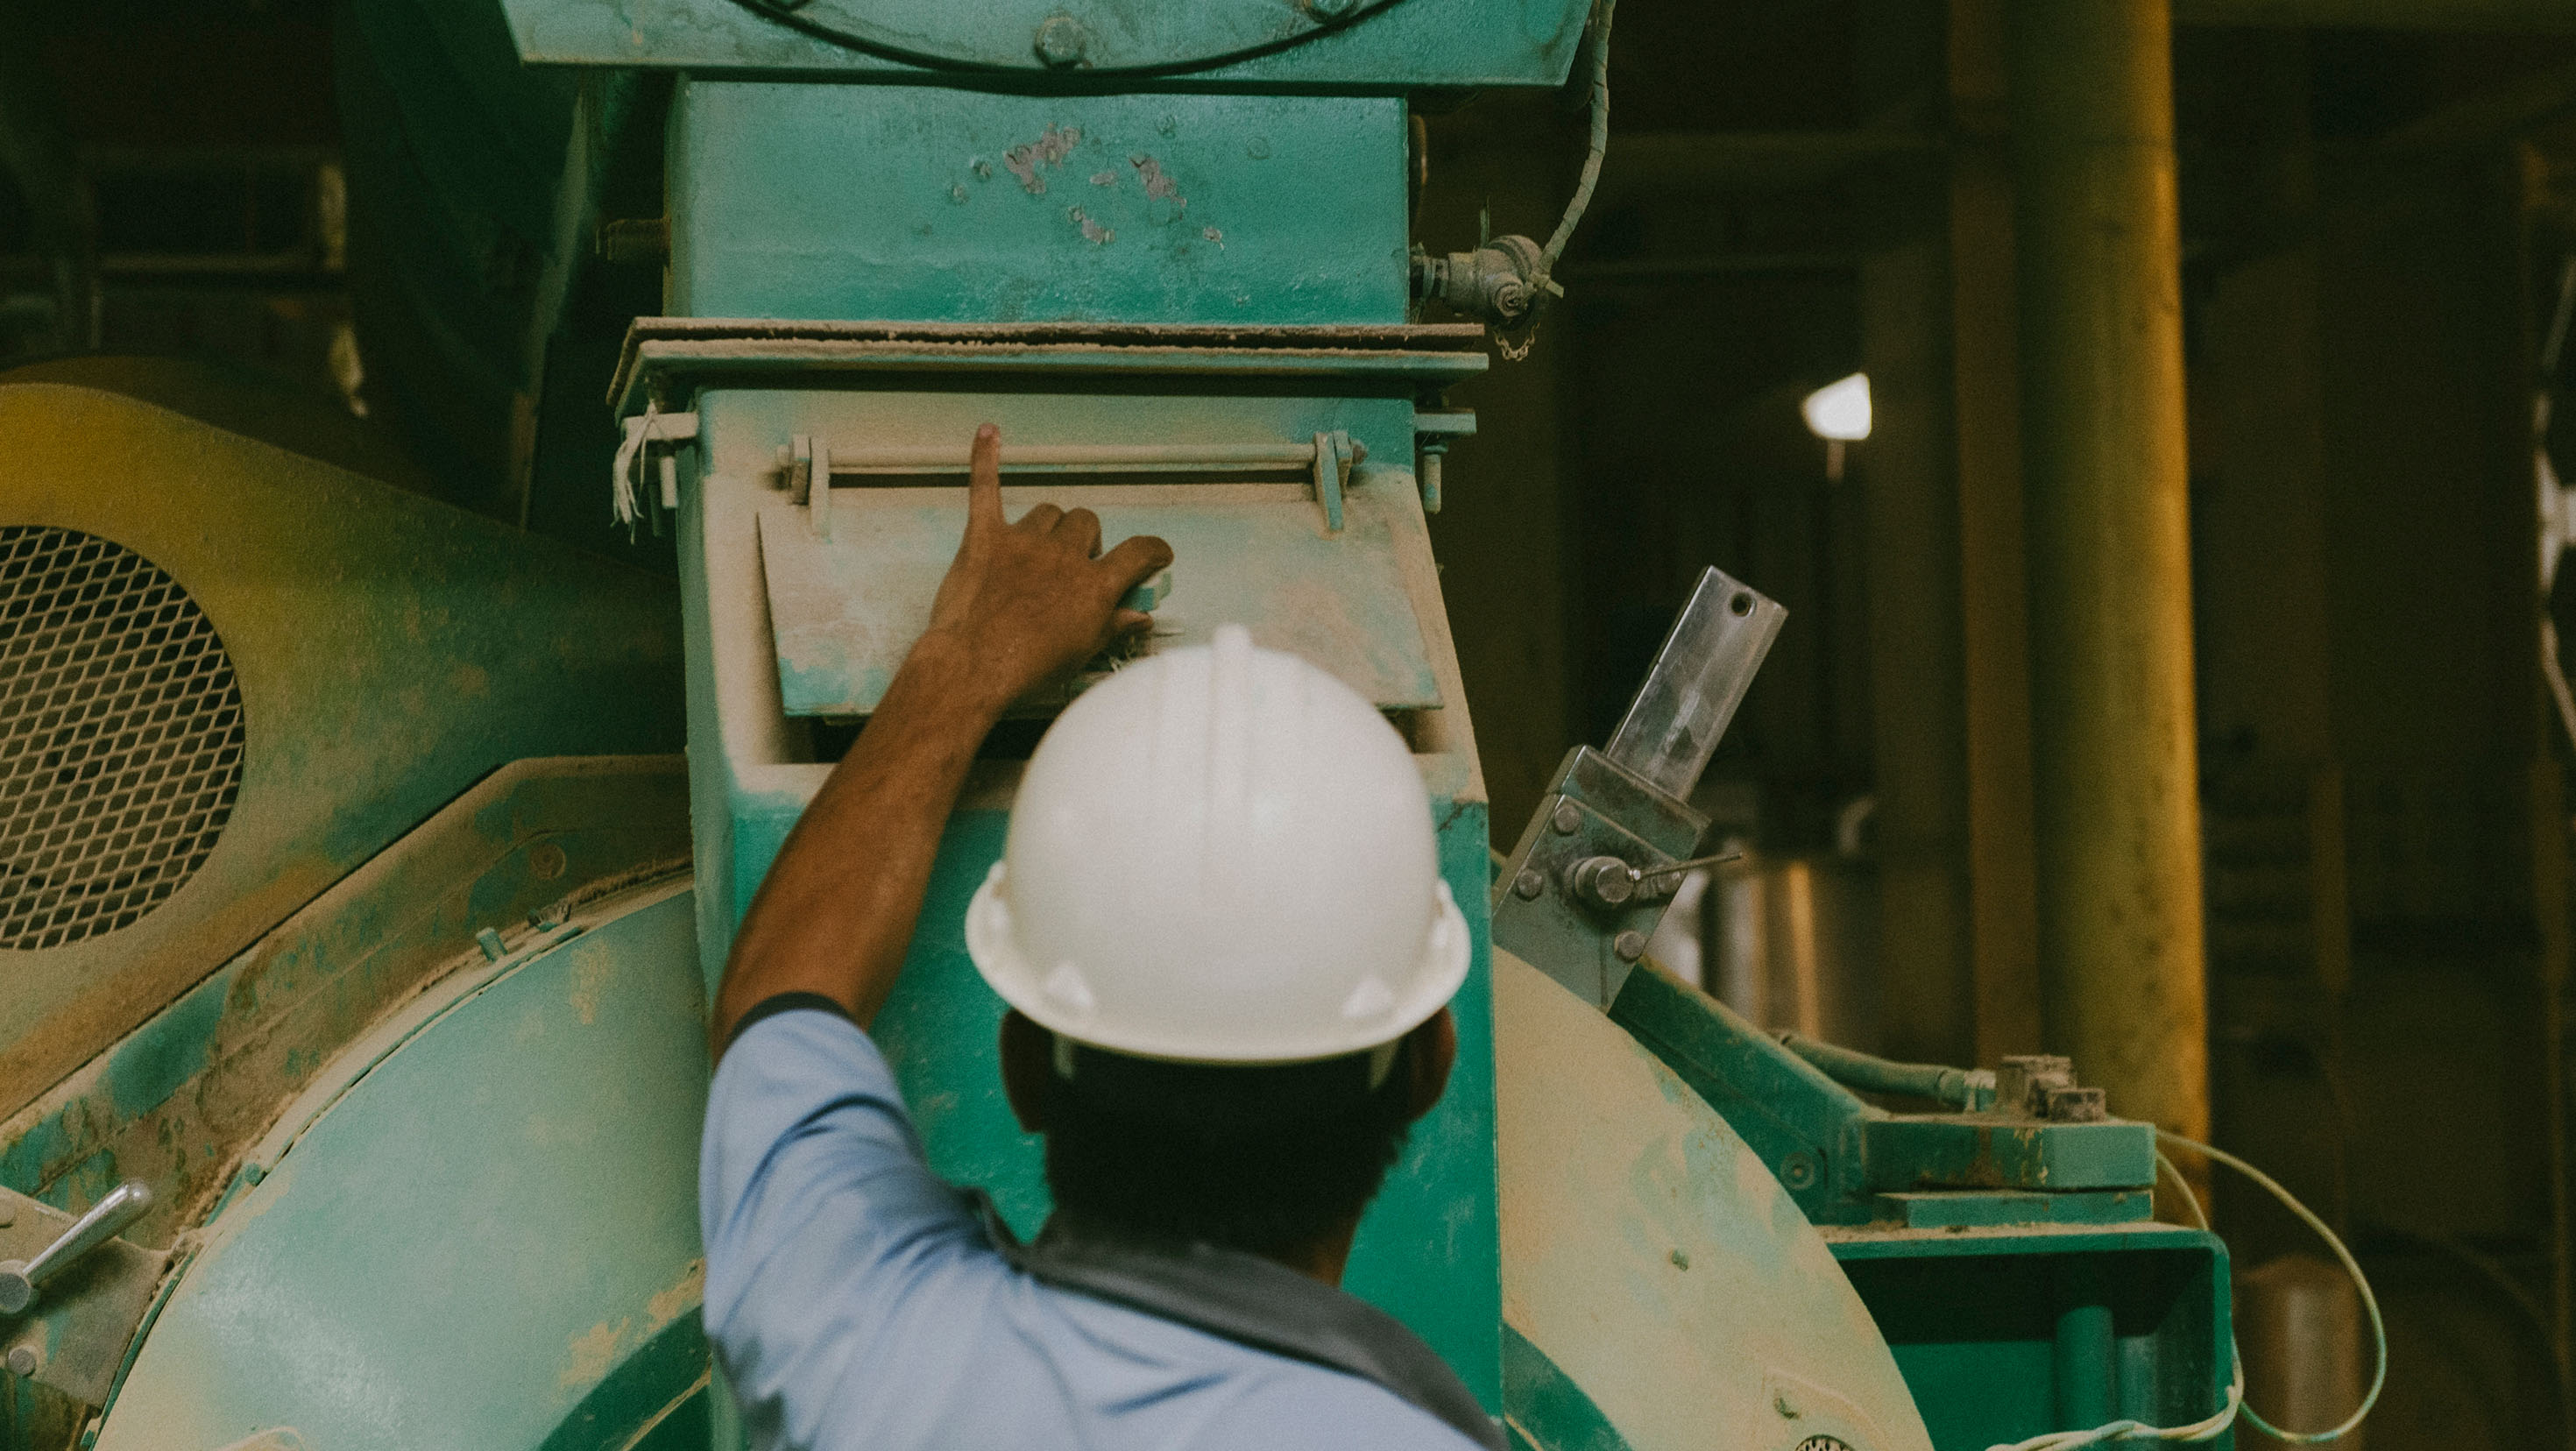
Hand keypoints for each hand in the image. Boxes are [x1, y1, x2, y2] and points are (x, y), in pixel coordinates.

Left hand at [917, 424, 1172, 715]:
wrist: (972, 668)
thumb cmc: (1025, 670)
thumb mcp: (1082, 655)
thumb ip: (1114, 628)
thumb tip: (1138, 619)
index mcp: (1094, 586)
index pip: (1138, 553)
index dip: (1153, 551)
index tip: (1157, 554)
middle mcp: (1064, 556)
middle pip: (1086, 523)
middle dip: (1084, 541)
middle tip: (1073, 566)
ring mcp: (1024, 543)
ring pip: (1048, 512)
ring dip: (1048, 527)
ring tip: (1038, 550)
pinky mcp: (984, 538)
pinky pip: (986, 488)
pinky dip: (985, 460)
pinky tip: (988, 433)